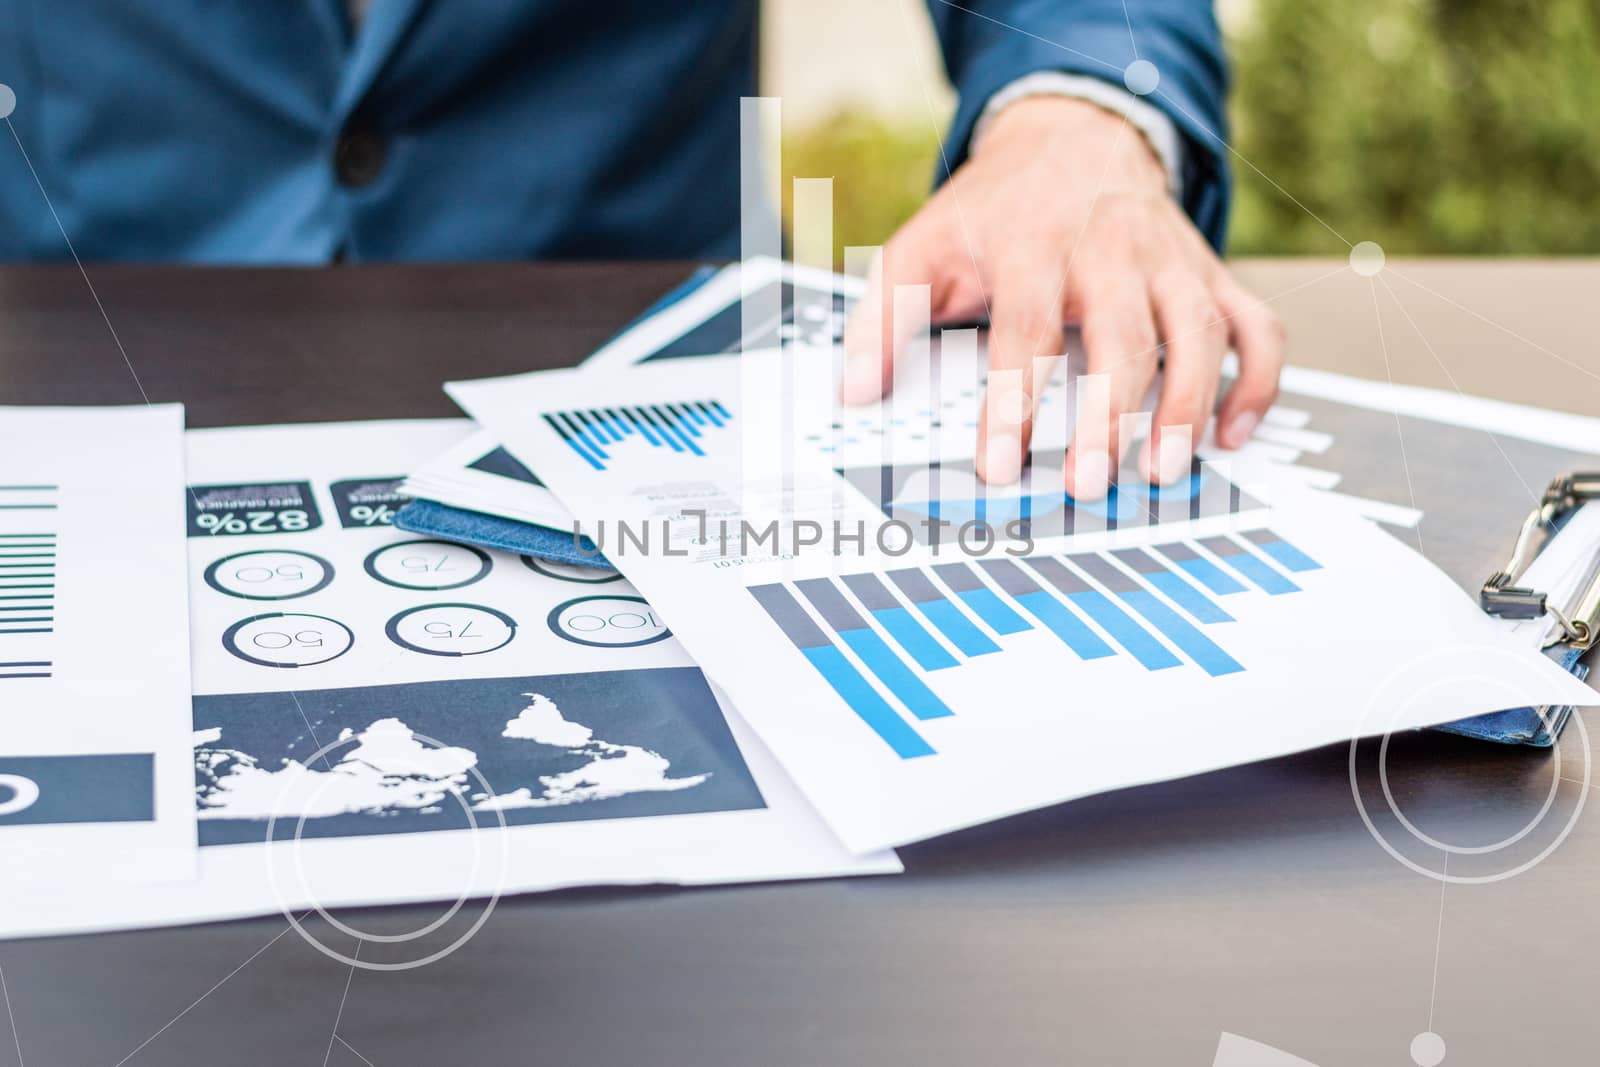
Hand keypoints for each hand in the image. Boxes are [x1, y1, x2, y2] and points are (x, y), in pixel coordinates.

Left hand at [840, 96, 1284, 493]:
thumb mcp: (921, 245)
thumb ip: (882, 317)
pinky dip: (1256, 381)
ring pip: (1197, 333)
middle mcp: (1109, 249)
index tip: (1000, 465)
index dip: (1013, 400)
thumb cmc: (993, 211)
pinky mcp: (1209, 275)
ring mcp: (1168, 262)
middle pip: (1120, 336)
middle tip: (1089, 484)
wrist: (1073, 136)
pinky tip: (1233, 433)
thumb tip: (854, 392)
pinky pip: (1255, 327)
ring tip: (1165, 471)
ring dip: (1186, 405)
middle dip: (1108, 416)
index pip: (1025, 328)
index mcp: (1033, 243)